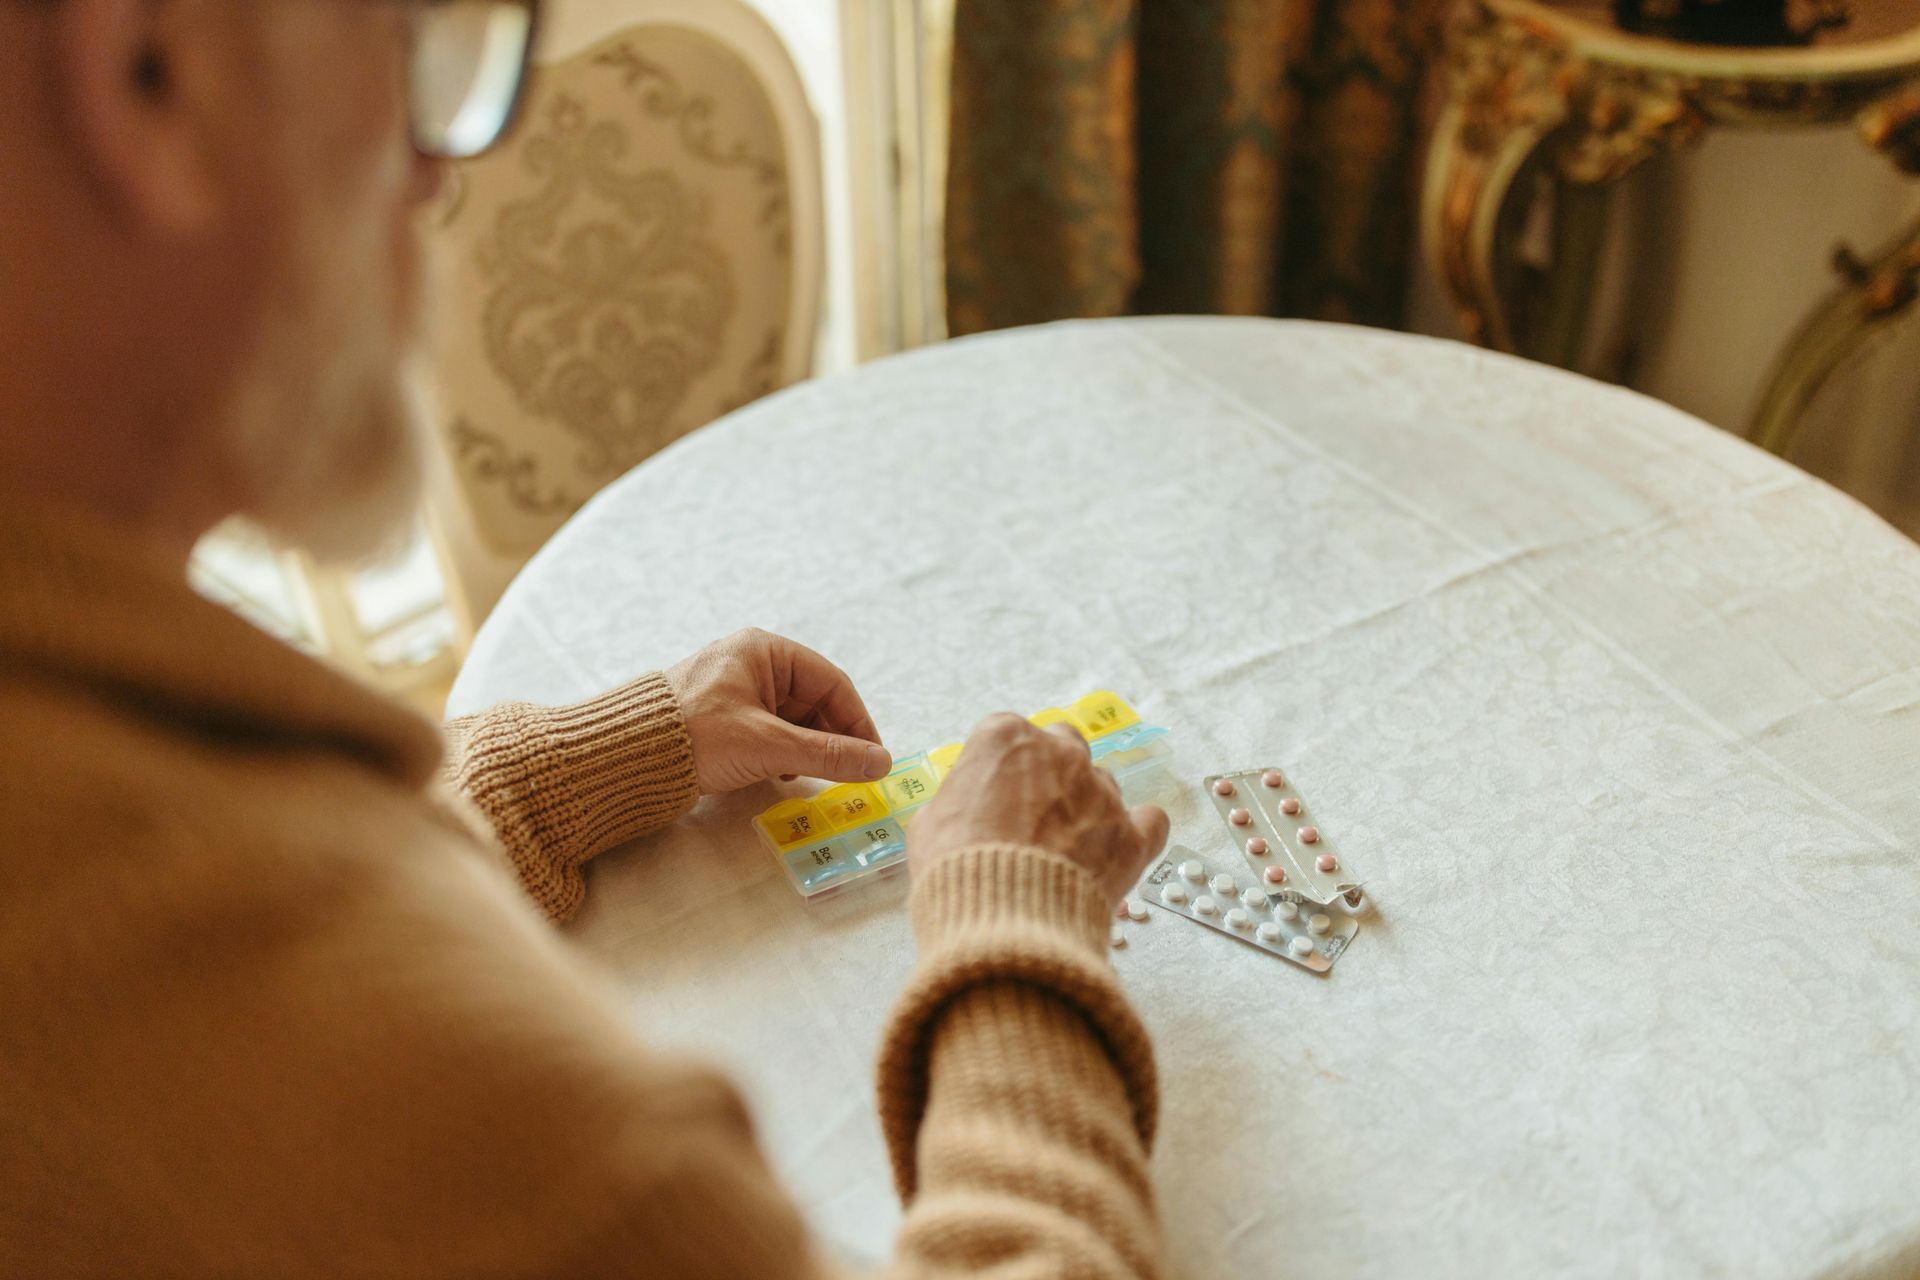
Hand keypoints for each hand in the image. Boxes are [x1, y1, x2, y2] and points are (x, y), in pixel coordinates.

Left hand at [665, 629, 891, 794]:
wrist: (625, 757)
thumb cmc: (696, 736)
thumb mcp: (768, 745)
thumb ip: (827, 755)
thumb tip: (880, 764)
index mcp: (764, 651)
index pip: (831, 682)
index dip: (858, 721)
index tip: (875, 758)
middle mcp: (753, 663)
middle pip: (813, 702)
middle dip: (831, 739)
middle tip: (849, 774)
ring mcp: (737, 690)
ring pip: (793, 720)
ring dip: (807, 750)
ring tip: (809, 776)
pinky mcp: (724, 717)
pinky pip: (770, 731)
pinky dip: (783, 753)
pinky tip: (781, 775)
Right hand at [907, 715, 1169, 905]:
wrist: (1002, 924)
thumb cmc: (957, 871)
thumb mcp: (931, 824)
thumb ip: (960, 800)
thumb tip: (971, 806)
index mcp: (1005, 739)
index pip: (1006, 736)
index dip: (999, 769)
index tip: (994, 795)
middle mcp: (1060, 754)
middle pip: (1063, 746)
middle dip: (1050, 774)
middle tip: (1032, 816)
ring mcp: (1101, 792)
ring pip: (1103, 783)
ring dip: (1087, 807)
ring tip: (1065, 851)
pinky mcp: (1131, 835)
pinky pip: (1150, 821)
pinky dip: (1136, 832)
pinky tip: (1119, 849)